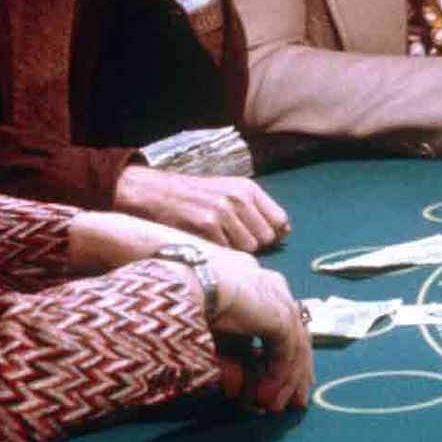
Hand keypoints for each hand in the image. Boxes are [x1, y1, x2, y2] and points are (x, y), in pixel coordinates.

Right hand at [114, 167, 289, 251]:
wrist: (157, 194)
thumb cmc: (196, 197)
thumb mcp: (229, 192)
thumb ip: (256, 209)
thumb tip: (285, 231)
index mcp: (248, 189)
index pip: (280, 221)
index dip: (272, 235)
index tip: (257, 239)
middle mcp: (239, 197)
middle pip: (266, 238)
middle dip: (253, 245)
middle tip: (231, 240)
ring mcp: (223, 211)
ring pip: (249, 248)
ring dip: (236, 251)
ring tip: (218, 241)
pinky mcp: (207, 225)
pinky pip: (228, 252)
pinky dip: (219, 253)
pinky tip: (206, 244)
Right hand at [197, 247, 313, 411]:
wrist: (188, 286)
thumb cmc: (191, 303)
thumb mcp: (214, 338)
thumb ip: (231, 361)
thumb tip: (238, 389)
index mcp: (257, 284)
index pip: (278, 324)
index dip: (279, 356)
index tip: (276, 383)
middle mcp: (274, 287)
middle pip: (294, 335)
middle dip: (294, 372)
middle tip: (293, 401)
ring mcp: (281, 298)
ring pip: (295, 346)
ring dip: (286, 380)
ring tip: (275, 406)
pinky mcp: (281, 314)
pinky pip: (288, 352)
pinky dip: (280, 376)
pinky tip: (269, 393)